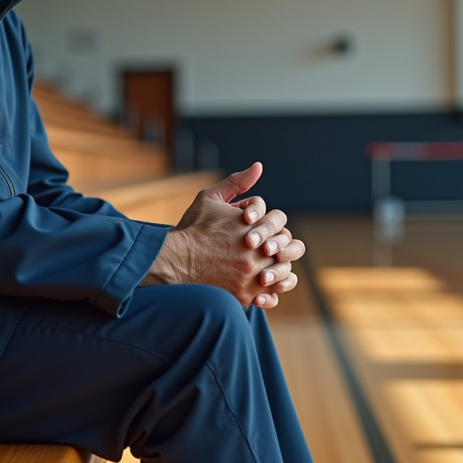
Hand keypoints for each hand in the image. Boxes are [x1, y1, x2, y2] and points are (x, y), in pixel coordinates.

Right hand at [141, 163, 304, 307]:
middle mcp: (257, 253)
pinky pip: (271, 295)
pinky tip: (260, 282)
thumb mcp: (212, 198)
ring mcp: (253, 276)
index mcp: (254, 227)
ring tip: (265, 264)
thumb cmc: (193, 229)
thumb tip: (258, 167)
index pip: (279, 221)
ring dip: (279, 268)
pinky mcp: (245, 295)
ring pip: (284, 273)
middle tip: (265, 247)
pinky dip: (271, 290)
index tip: (253, 227)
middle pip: (286, 248)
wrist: (175, 261)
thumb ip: (237, 182)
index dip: (269, 222)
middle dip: (279, 245)